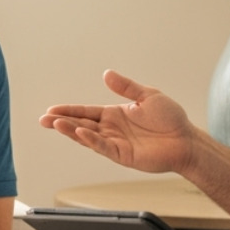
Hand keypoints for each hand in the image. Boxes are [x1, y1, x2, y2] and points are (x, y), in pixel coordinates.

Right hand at [39, 70, 196, 173]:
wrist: (185, 139)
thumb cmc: (170, 119)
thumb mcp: (147, 95)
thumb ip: (126, 87)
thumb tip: (106, 74)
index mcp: (114, 114)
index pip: (86, 112)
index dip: (69, 111)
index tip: (51, 110)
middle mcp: (111, 129)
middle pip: (81, 124)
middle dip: (62, 122)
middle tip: (44, 119)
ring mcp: (116, 143)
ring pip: (88, 136)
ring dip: (72, 130)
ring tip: (56, 124)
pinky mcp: (123, 155)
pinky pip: (104, 147)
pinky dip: (91, 140)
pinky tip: (80, 132)